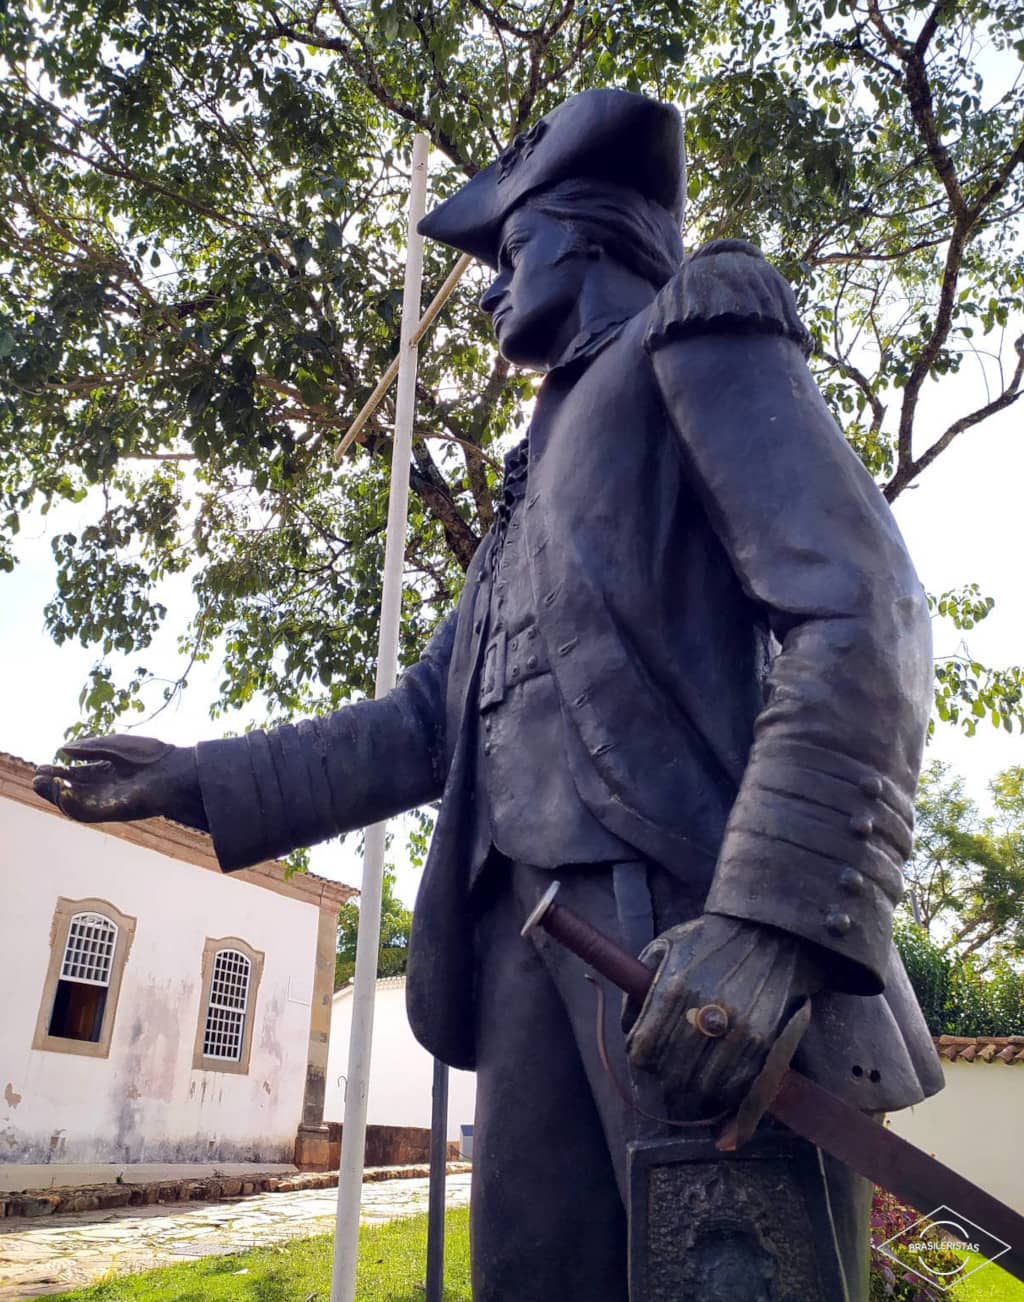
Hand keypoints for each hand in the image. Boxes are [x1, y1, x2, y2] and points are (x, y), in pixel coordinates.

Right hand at [33, 735, 208, 831]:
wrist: (177, 770)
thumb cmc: (154, 755)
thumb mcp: (116, 746)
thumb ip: (90, 747)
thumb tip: (62, 750)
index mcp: (108, 770)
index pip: (78, 774)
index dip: (59, 772)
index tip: (43, 766)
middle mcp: (107, 787)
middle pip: (73, 790)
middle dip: (53, 785)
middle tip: (37, 778)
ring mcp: (110, 800)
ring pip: (76, 803)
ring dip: (57, 796)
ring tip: (42, 784)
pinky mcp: (114, 811)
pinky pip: (87, 812)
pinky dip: (72, 803)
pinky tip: (62, 791)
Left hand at [624, 913, 820, 1118]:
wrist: (769, 931)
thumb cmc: (710, 940)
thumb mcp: (664, 947)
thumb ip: (638, 988)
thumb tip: (627, 1028)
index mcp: (672, 991)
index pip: (642, 1051)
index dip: (641, 1055)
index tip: (647, 1052)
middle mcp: (703, 1016)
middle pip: (671, 1075)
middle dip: (667, 1074)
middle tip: (672, 1065)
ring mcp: (737, 1033)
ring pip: (704, 1088)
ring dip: (697, 1088)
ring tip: (697, 1074)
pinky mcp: (765, 1043)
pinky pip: (739, 1088)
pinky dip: (727, 1094)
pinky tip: (721, 1083)